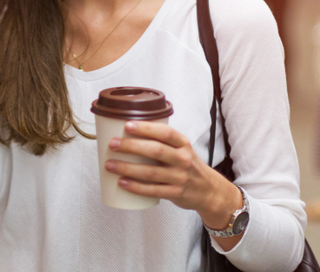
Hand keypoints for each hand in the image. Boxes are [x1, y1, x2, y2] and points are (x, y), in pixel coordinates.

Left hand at [106, 121, 242, 229]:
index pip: (166, 132)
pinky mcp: (176, 193)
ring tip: (110, 165)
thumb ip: (162, 142)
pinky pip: (153, 190)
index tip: (127, 125)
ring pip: (151, 172)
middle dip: (131, 146)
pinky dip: (136, 187)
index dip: (146, 128)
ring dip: (128, 168)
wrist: (209, 190)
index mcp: (184, 144)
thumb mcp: (182, 150)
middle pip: (155, 150)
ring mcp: (180, 178)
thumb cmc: (188, 166)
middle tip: (112, 144)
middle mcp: (183, 159)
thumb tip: (128, 133)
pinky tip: (122, 183)